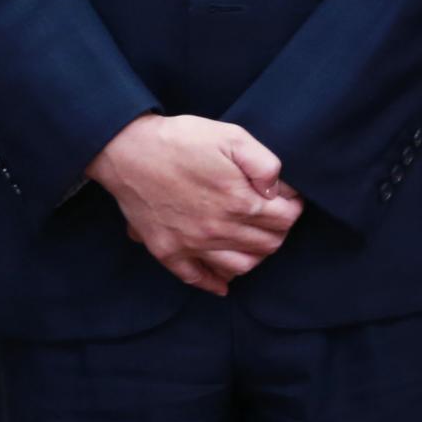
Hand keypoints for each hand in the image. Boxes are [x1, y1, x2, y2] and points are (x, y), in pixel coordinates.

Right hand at [86, 114, 303, 295]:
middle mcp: (218, 230)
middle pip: (267, 245)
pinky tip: (224, 282)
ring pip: (240, 266)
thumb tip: (278, 191)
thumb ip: (265, 165)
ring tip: (255, 240)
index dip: (293, 208)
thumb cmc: (182, 140)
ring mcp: (191, 244)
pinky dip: (215, 283)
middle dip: (279, 231)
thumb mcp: (233, 137)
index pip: (285, 220)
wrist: (128, 151)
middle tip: (275, 217)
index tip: (289, 200)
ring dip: (255, 256)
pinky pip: (196, 278)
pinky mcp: (167, 251)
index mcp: (239, 202)